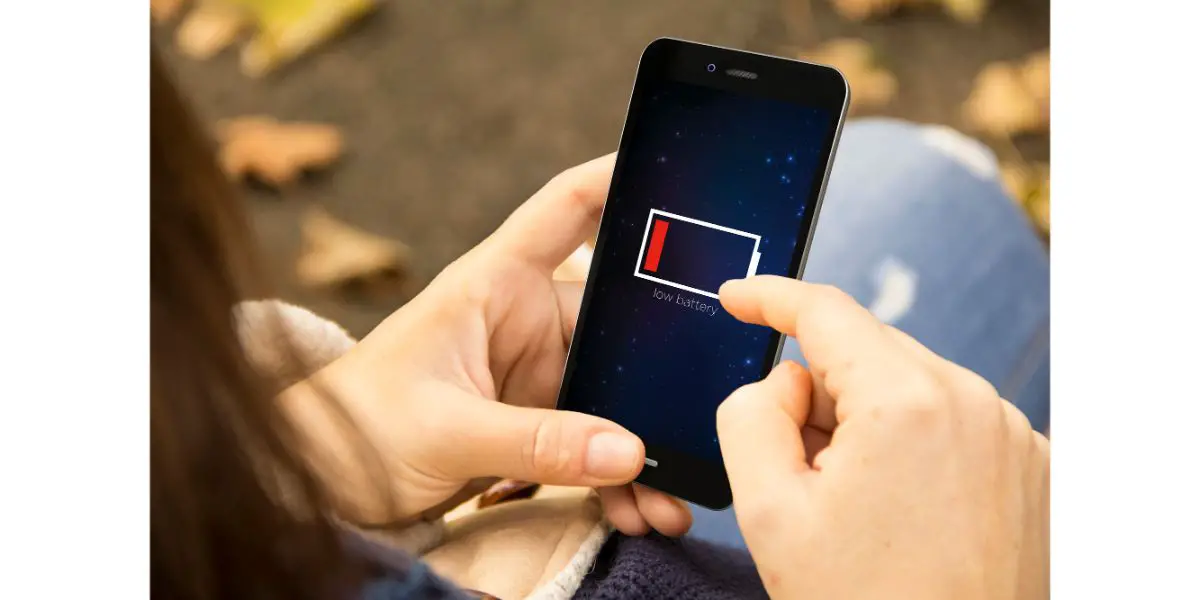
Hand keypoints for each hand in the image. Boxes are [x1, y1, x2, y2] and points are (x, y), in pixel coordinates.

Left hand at [295, 155, 690, 535]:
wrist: (318, 483)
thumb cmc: (354, 427)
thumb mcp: (445, 431)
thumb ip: (535, 441)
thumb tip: (626, 450)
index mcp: (493, 284)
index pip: (566, 209)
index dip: (620, 179)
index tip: (681, 173)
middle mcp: (522, 321)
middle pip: (617, 321)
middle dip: (661, 371)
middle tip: (704, 414)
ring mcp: (534, 376)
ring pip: (615, 394)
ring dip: (645, 443)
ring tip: (670, 499)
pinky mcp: (535, 424)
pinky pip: (595, 442)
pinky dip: (619, 476)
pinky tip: (638, 508)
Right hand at [715, 276, 1048, 598]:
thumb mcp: (770, 511)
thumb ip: (750, 414)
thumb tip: (780, 382)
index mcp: (909, 402)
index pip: (826, 312)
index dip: (770, 297)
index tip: (738, 298)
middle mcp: (974, 403)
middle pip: (867, 353)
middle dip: (818, 393)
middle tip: (796, 470)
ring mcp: (1011, 435)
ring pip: (908, 387)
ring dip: (864, 423)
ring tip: (853, 508)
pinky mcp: (1029, 466)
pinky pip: (949, 422)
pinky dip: (910, 445)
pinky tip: (896, 511)